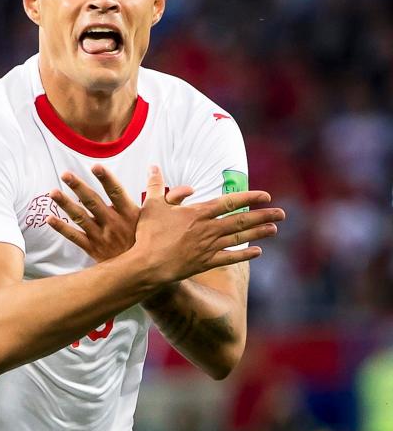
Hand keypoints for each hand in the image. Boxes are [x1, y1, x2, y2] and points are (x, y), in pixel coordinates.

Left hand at [46, 165, 191, 261]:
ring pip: (80, 218)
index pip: (116, 192)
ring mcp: (102, 237)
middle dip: (79, 187)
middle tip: (66, 173)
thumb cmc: (154, 245)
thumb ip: (172, 202)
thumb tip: (188, 189)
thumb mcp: (163, 223)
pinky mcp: (93, 249)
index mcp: (130, 215)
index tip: (95, 166)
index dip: (106, 179)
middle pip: (93, 202)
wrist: (146, 277)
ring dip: (65, 205)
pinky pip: (74, 237)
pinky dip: (61, 228)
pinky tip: (48, 218)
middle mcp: (114, 224)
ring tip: (52, 192)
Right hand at [132, 165, 284, 284]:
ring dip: (259, 233)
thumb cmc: (148, 234)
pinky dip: (245, 255)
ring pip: (239, 238)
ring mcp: (209, 247)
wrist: (148, 264)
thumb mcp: (151, 205)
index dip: (249, 198)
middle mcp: (208, 229)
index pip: (230, 202)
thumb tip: (154, 165)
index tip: (266, 196)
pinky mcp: (206, 263)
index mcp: (198, 213)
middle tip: (282, 214)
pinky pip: (230, 258)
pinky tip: (258, 252)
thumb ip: (155, 184)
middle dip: (263, 216)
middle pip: (241, 220)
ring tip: (274, 229)